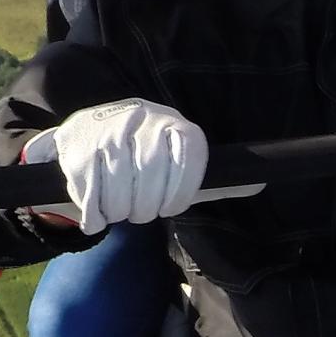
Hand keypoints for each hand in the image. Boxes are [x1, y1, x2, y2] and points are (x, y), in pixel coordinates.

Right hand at [23, 99, 213, 234]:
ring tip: (121, 211)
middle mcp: (142, 119)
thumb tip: (257, 183)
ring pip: (120, 186)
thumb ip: (214, 179)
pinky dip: (95, 214)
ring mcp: (107, 131)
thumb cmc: (143, 158)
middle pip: (152, 173)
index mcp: (174, 123)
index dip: (182, 191)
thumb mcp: (178, 162)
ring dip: (121, 211)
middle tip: (143, 213)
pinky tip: (98, 217)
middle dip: (148, 206)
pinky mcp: (78, 147)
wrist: (86, 132)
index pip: (189, 156)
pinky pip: (90, 191)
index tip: (172, 207)